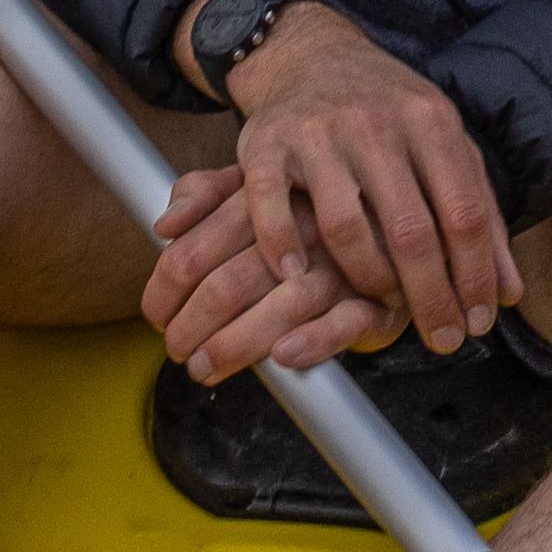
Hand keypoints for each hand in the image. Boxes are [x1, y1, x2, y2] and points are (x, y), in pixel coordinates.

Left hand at [139, 160, 390, 385]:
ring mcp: (343, 265)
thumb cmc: (306, 208)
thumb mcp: (254, 184)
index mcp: (267, 196)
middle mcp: (304, 227)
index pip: (197, 248)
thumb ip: (205, 195)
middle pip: (229, 284)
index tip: (156, 316)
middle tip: (177, 350)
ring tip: (205, 367)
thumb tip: (164, 224)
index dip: (165, 290)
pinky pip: (346, 323)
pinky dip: (313, 341)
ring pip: (282, 307)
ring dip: (234, 345)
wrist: (394, 207)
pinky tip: (282, 356)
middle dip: (191, 327)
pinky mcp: (378, 300)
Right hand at [156, 5, 514, 371]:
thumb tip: (509, 294)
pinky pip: (270, 207)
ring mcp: (317, 134)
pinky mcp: (264, 145)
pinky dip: (283, 249)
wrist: (311, 55)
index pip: (464, 212)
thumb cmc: (389, 114)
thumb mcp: (445, 145)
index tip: (481, 323)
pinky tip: (298, 281)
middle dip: (431, 296)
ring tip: (384, 308)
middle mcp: (376, 124)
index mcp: (431, 121)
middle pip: (411, 229)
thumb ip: (480, 214)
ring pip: (346, 226)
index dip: (476, 275)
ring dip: (369, 279)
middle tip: (442, 339)